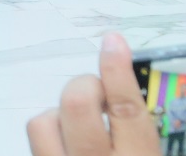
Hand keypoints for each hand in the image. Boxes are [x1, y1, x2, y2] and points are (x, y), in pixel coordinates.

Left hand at [26, 32, 168, 155]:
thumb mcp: (151, 155)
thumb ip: (139, 132)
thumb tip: (124, 91)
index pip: (126, 109)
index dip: (117, 70)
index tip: (113, 41)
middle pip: (76, 104)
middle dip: (85, 87)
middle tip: (98, 97)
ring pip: (42, 121)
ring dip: (59, 115)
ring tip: (80, 129)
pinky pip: (35, 140)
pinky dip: (50, 133)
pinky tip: (67, 145)